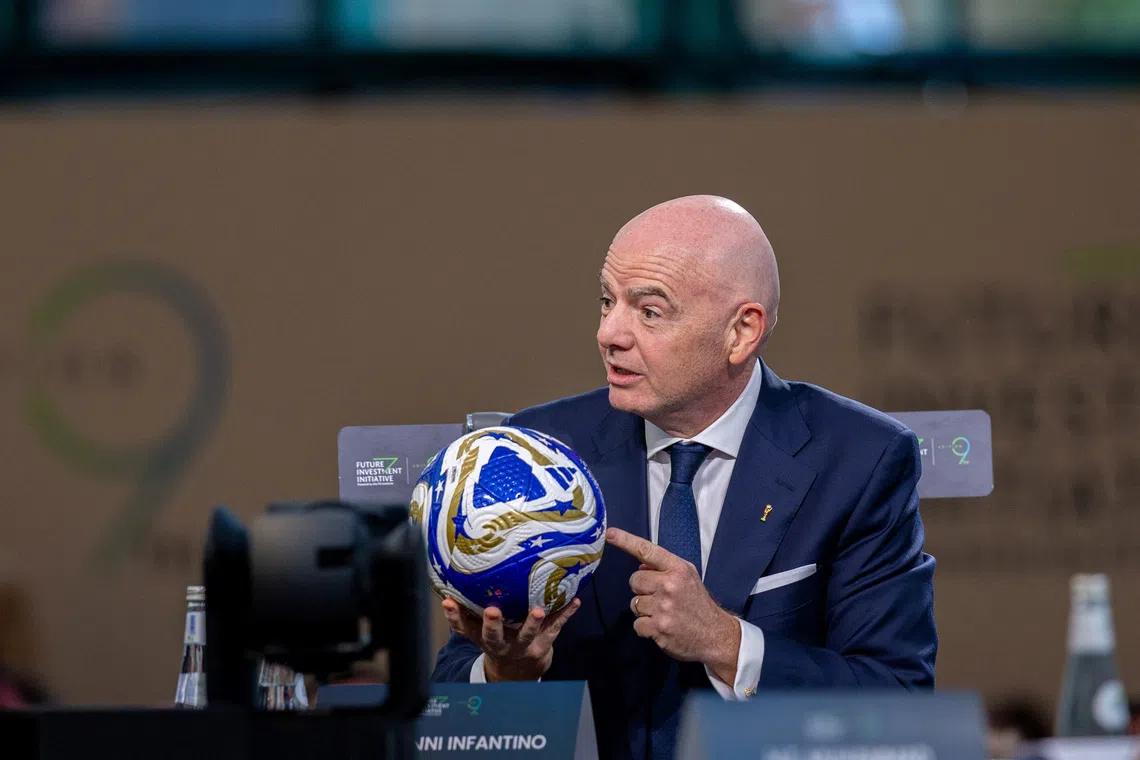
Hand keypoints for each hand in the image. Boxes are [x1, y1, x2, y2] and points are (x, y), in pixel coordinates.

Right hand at [441, 598, 580, 681]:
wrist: (519, 674)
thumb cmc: (497, 643)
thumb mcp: (479, 635)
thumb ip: (465, 617)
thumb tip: (446, 594)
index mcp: (484, 639)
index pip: (466, 629)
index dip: (456, 618)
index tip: (449, 603)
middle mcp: (502, 644)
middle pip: (495, 636)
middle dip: (493, 624)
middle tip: (492, 611)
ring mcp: (524, 646)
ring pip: (527, 634)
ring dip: (532, 622)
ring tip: (538, 610)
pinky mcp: (544, 644)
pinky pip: (556, 628)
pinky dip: (565, 614)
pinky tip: (574, 602)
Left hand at [605, 527, 740, 684]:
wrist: (715, 635)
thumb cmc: (698, 604)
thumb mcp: (688, 577)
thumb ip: (665, 568)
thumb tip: (641, 566)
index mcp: (677, 569)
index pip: (646, 550)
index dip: (625, 541)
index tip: (610, 533)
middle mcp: (669, 585)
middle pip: (634, 580)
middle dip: (643, 589)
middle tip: (661, 598)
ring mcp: (663, 607)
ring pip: (634, 603)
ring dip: (645, 610)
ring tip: (664, 613)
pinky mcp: (658, 628)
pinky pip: (637, 624)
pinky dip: (646, 628)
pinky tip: (661, 626)